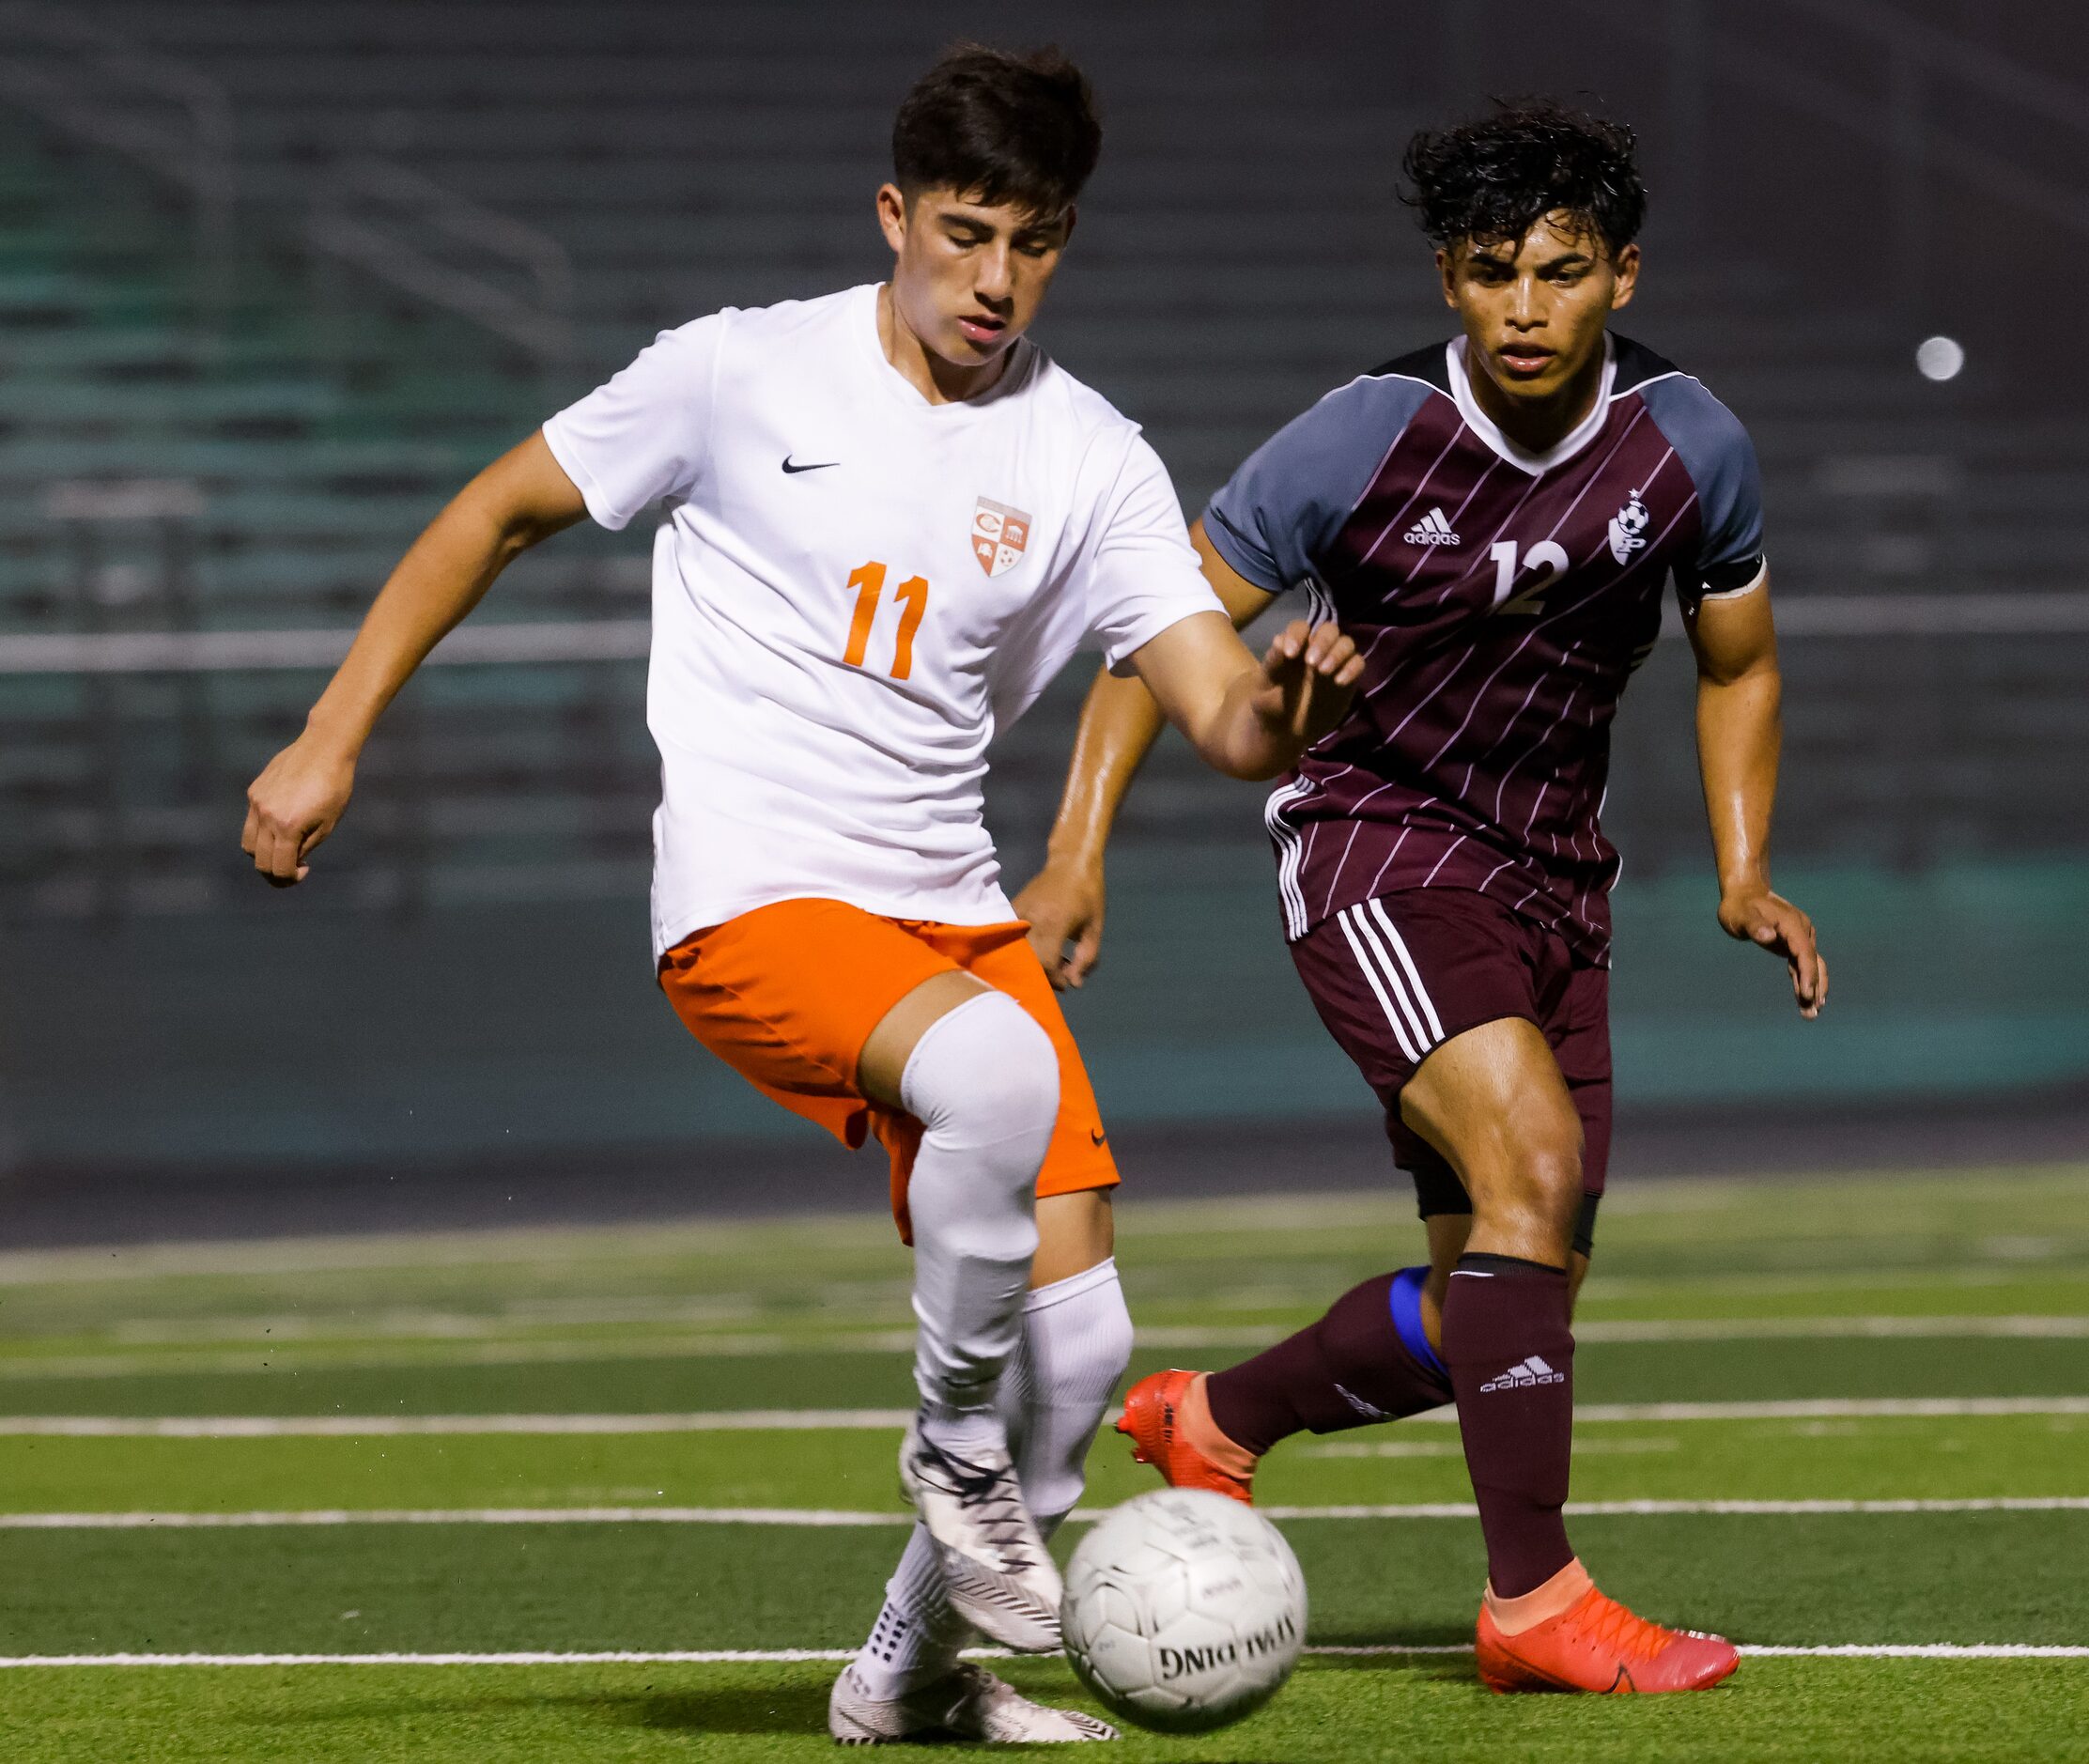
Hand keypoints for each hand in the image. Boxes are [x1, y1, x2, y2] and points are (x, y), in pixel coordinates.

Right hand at [242, 731, 357, 885]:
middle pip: (260, 861)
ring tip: (283, 849)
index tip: (304, 871)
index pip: (279, 868)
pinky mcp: (254, 791)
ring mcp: (256, 803)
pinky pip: (251, 821)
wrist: (324, 748)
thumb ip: (306, 847)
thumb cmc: (335, 787)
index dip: (290, 879)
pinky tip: (282, 824)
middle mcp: (266, 816)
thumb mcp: (328, 823)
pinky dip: (262, 831)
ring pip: (248, 844)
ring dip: (263, 854)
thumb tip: (290, 862)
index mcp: (288, 827)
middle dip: (275, 872)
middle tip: (292, 870)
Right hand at [1013, 856, 1105, 990]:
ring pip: (1018, 951)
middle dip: (1044, 975)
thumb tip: (1075, 984)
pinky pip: (1012, 938)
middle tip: (1061, 975)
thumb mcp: (1094, 928)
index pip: (1045, 963)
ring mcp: (1018, 913)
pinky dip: (1024, 949)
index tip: (1067, 983)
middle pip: (1029, 961)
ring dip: (1034, 963)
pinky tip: (1040, 949)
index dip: (1056, 979)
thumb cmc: (1089, 894)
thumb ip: (1087, 958)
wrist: (1071, 862)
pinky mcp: (1012, 909)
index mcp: (1053, 923)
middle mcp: (1030, 920)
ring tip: (1054, 962)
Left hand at [1251, 620, 1362, 750]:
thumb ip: (1271, 666)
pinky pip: (1358, 663)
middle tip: (1312, 663)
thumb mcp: (1263, 689)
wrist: (1285, 735)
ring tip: (1324, 672)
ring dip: (1337, 653)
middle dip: (1322, 641)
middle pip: (1328, 630)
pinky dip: (1352, 668)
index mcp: (1293, 647)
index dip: (1297, 634)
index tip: (1290, 653)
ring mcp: (1334, 662)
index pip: (1300, 628)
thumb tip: (1280, 640)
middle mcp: (1316, 649)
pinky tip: (1339, 682)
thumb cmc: (1270, 707)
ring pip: (1346, 643)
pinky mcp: (1348, 678)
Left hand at [1718, 887, 1826, 1018]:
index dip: (1808, 973)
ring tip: (1810, 1015)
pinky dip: (1803, 982)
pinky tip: (1805, 1001)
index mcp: (1792, 924)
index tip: (1808, 994)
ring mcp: (1799, 938)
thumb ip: (1754, 925)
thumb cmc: (1739, 905)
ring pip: (1810, 966)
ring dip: (1812, 989)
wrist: (1744, 893)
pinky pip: (1801, 966)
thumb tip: (1769, 937)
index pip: (1805, 952)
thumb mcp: (1741, 915)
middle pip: (1812, 962)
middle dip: (1814, 987)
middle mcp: (1801, 931)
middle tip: (1812, 1013)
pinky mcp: (1792, 944)